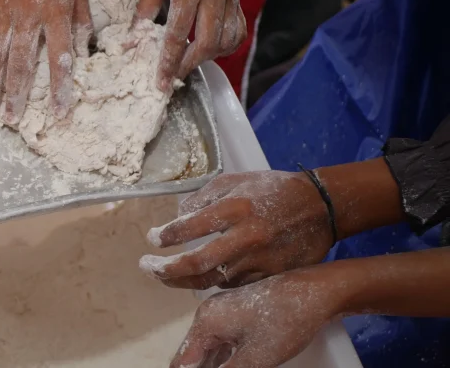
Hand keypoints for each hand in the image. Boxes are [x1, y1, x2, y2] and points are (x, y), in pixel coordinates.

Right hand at [0, 0, 92, 124]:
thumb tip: (85, 52)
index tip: (58, 114)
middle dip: (18, 94)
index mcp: (56, 12)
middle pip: (22, 62)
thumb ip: (81, 19)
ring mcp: (2, 8)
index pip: (60, 58)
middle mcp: (29, 15)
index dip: (59, 88)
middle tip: (12, 120)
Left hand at [134, 0, 247, 89]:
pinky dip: (224, 47)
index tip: (161, 81)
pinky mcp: (238, 1)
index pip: (180, 33)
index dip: (169, 60)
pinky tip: (207, 49)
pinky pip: (237, 33)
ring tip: (187, 62)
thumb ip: (145, 7)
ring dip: (207, 58)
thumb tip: (133, 39)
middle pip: (209, 43)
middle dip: (190, 65)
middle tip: (173, 76)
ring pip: (226, 41)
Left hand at [140, 171, 332, 290]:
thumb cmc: (274, 190)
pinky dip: (213, 282)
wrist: (321, 208)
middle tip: (147, 267)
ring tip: (165, 275)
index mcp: (236, 207)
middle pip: (197, 263)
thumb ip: (203, 197)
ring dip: (184, 281)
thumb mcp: (235, 181)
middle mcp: (247, 236)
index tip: (152, 238)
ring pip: (213, 280)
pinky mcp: (271, 275)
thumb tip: (177, 216)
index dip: (165, 235)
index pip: (189, 226)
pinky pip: (234, 285)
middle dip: (165, 269)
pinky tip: (199, 277)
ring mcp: (260, 260)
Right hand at [171, 269, 340, 367]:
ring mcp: (222, 313)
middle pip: (194, 355)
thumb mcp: (255, 359)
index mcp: (205, 322)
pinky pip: (222, 341)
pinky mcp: (236, 314)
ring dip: (212, 366)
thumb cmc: (285, 323)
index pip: (183, 361)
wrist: (314, 293)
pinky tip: (230, 367)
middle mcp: (208, 315)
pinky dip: (224, 358)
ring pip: (209, 349)